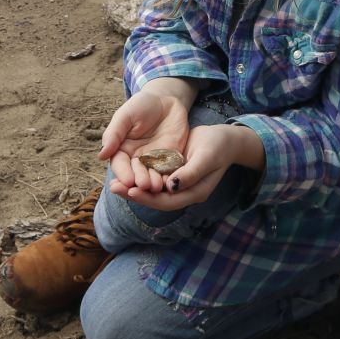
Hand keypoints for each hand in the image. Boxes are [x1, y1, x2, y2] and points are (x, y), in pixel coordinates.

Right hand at [99, 79, 194, 194]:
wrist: (167, 99)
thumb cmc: (142, 105)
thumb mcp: (126, 115)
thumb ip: (114, 133)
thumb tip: (101, 155)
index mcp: (122, 149)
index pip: (120, 164)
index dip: (123, 173)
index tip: (127, 180)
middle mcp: (137, 158)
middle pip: (136, 173)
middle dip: (139, 181)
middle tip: (143, 185)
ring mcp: (154, 160)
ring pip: (152, 176)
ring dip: (153, 183)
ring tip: (156, 186)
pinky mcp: (171, 159)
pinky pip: (169, 170)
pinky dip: (169, 177)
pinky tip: (171, 182)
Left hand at [113, 124, 259, 211]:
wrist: (226, 138)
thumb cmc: (219, 146)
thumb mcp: (207, 156)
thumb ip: (191, 173)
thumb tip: (171, 186)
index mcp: (194, 192)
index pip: (166, 201)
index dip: (147, 198)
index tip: (130, 190)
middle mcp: (183, 192)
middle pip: (155, 199)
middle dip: (134, 195)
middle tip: (113, 188)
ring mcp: (177, 184)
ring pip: (152, 191)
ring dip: (134, 188)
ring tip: (114, 183)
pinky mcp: (172, 173)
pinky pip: (154, 179)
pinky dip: (140, 177)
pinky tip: (126, 172)